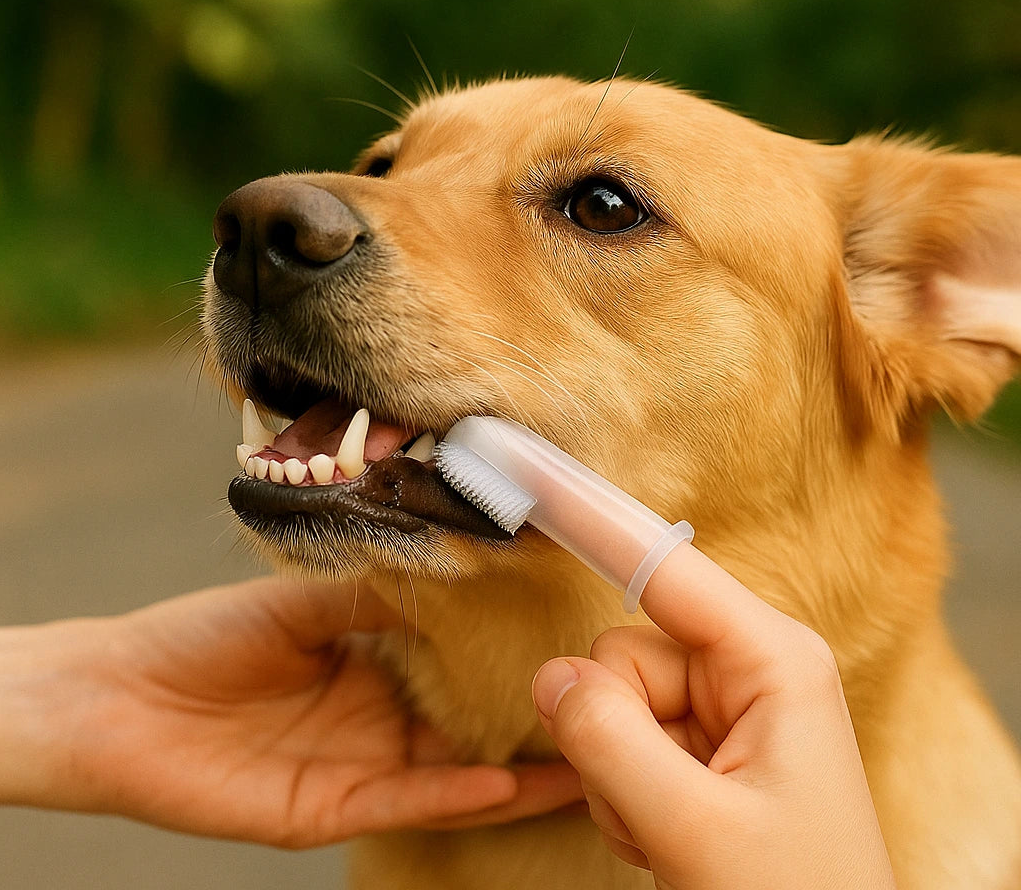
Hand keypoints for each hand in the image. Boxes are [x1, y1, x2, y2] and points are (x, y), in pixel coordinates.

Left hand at [0, 579, 580, 845]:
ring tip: (592, 758)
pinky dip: (458, 798)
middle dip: (530, 717)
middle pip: (469, 722)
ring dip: (518, 771)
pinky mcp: (330, 810)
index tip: (570, 634)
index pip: (458, 661)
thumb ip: (377, 589)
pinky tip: (510, 785)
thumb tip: (456, 558)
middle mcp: (379, 716)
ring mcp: (360, 766)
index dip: (510, 653)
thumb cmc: (205, 637)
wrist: (119, 698)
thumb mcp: (303, 599)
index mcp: (373, 660)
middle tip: (610, 704)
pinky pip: (408, 804)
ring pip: (454, 774)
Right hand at [531, 542, 896, 888]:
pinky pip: (617, 737)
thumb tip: (551, 676)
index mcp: (773, 659)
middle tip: (657, 805)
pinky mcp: (698, 743)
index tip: (531, 470)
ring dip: (618, 774)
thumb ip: (610, 741)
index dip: (590, 518)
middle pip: (622, 653)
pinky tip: (670, 834)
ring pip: (609, 701)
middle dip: (615, 730)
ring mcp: (721, 706)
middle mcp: (748, 666)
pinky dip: (624, 792)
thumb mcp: (699, 830)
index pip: (661, 568)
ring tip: (674, 831)